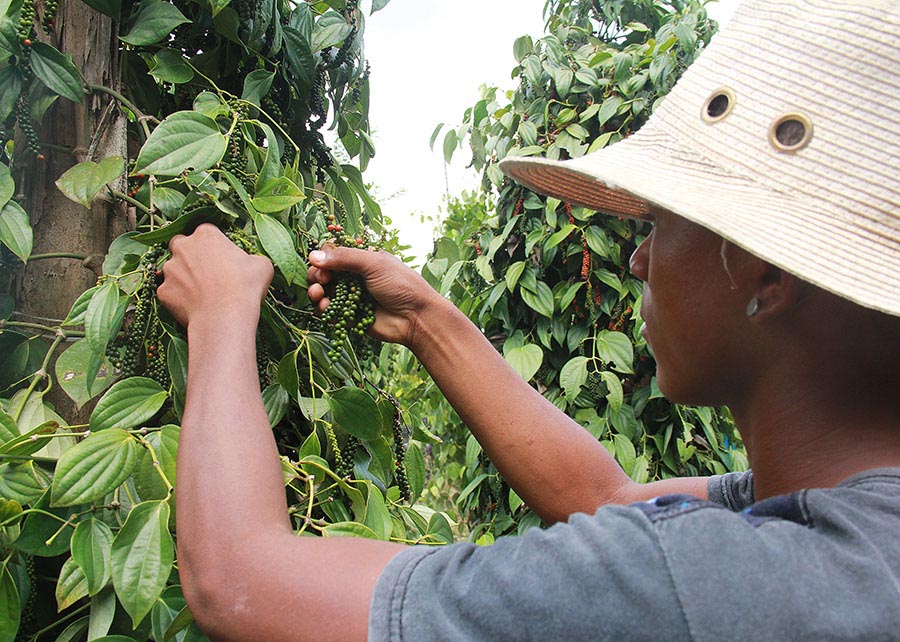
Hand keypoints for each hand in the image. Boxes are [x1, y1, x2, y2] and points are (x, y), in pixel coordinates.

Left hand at [158, 224, 273, 327]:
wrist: (225, 318)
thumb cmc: (245, 288)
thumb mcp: (262, 265)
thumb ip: (250, 257)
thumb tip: (248, 263)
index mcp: (206, 234)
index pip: (207, 233)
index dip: (216, 246)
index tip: (224, 259)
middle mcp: (182, 246)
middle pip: (181, 245)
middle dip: (190, 255)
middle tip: (207, 272)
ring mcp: (169, 269)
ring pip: (173, 269)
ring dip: (183, 277)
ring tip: (202, 294)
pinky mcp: (163, 291)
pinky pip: (170, 292)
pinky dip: (179, 298)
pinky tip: (194, 306)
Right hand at [307, 246, 443, 347]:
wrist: (416, 318)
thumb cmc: (401, 285)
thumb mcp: (374, 264)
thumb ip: (344, 258)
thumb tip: (313, 255)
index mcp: (362, 259)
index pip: (333, 253)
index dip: (324, 257)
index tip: (323, 263)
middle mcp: (354, 276)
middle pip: (324, 271)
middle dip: (317, 274)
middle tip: (322, 280)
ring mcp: (351, 296)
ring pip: (323, 291)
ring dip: (315, 291)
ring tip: (318, 294)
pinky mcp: (349, 315)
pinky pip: (328, 311)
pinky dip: (322, 308)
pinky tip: (324, 307)